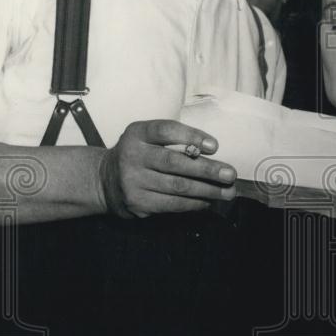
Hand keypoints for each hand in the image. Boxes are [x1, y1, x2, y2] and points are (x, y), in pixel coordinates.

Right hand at [98, 120, 236, 217]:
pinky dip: (194, 203)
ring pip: (177, 187)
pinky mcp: (137, 203)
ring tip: (228, 192)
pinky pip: (172, 205)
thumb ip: (173, 139)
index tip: (214, 146)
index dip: (191, 137)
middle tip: (230, 174)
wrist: (104, 180)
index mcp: (137, 134)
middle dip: (207, 170)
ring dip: (207, 190)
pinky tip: (208, 201)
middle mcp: (132, 156)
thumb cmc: (139, 154)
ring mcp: (132, 182)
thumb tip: (212, 150)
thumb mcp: (147, 137)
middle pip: (174, 163)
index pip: (165, 131)